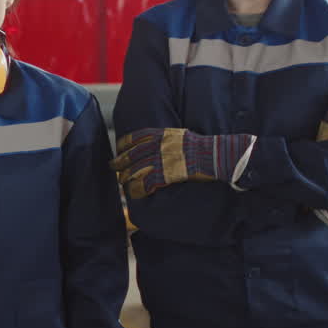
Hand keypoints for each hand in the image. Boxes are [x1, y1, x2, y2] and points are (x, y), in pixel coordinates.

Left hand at [112, 128, 253, 198]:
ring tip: (123, 182)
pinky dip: (137, 189)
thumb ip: (166, 139)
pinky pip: (144, 184)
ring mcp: (159, 161)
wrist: (214, 155)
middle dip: (120, 162)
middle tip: (113, 167)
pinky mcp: (164, 175)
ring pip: (134, 170)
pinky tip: (134, 193)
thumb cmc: (202, 147)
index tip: (118, 149)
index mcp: (160, 135)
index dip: (124, 145)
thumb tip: (158, 142)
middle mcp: (156, 146)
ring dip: (126, 177)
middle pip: (131, 155)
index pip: (134, 138)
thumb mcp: (180, 136)